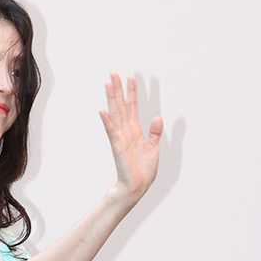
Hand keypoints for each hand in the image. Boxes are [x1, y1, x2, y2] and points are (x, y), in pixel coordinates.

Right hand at [99, 73, 161, 202]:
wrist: (137, 187)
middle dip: (118, 89)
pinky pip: (111, 132)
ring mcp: (121, 138)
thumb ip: (155, 133)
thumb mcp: (154, 149)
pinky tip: (103, 111)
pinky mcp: (117, 147)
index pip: (132, 107)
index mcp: (135, 131)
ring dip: (111, 99)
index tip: (131, 78)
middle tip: (114, 73)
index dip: (132, 92)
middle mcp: (126, 132)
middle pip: (121, 106)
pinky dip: (107, 121)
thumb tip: (157, 117)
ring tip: (108, 84)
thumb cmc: (144, 171)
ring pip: (115, 114)